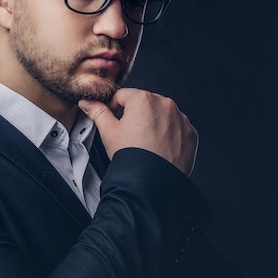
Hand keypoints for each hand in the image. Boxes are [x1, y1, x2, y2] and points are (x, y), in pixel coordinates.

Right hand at [79, 89, 197, 175]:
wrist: (153, 182)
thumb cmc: (132, 156)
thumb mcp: (108, 131)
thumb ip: (98, 112)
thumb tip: (87, 103)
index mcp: (143, 99)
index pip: (123, 95)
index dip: (113, 107)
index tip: (112, 117)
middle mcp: (165, 104)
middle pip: (144, 104)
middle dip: (136, 115)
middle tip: (128, 134)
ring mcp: (180, 119)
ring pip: (162, 115)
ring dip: (153, 123)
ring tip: (144, 142)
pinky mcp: (190, 133)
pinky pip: (177, 128)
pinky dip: (168, 134)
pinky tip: (158, 147)